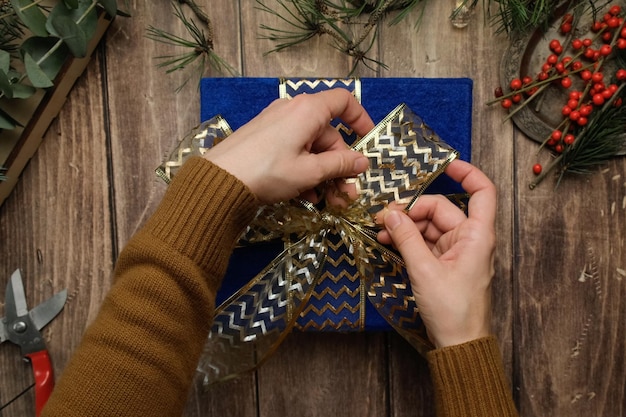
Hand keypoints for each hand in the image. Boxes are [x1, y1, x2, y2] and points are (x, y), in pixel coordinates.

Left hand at [203, 89, 373, 203]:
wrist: (220, 180)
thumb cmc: (268, 171)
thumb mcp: (309, 171)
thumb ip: (340, 165)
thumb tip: (362, 162)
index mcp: (308, 110)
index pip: (344, 101)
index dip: (360, 118)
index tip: (368, 141)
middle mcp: (293, 111)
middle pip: (328, 134)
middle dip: (340, 166)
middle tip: (346, 195)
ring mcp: (277, 124)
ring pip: (311, 146)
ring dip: (324, 173)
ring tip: (328, 202)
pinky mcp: (265, 139)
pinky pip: (294, 150)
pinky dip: (305, 170)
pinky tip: (307, 196)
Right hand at [377, 160, 495, 347]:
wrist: (459, 344)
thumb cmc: (453, 310)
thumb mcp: (425, 271)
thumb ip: (407, 239)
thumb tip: (390, 215)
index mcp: (477, 235)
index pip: (482, 192)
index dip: (467, 173)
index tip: (445, 164)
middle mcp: (469, 239)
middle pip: (441, 209)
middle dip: (412, 210)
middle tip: (383, 218)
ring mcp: (457, 251)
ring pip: (430, 226)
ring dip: (406, 227)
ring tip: (381, 233)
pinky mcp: (445, 263)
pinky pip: (426, 243)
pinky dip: (409, 241)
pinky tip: (389, 242)